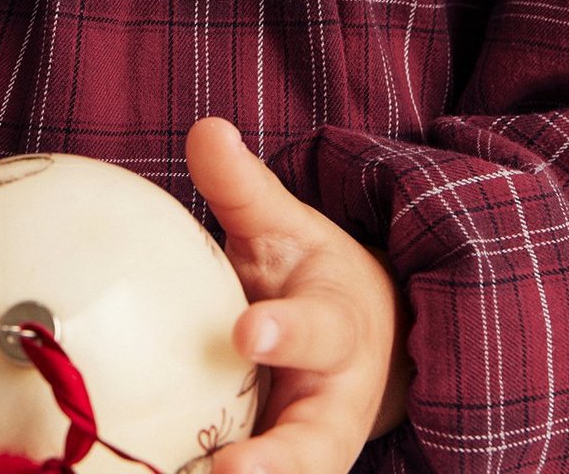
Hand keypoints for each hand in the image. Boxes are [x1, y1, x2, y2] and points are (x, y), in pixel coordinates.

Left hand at [185, 117, 414, 473]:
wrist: (364, 345)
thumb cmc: (309, 278)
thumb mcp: (285, 227)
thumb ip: (244, 188)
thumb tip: (205, 129)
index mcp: (338, 329)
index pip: (318, 330)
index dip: (285, 333)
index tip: (246, 332)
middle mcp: (331, 404)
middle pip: (314, 446)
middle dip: (276, 462)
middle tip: (227, 471)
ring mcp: (309, 452)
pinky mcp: (283, 472)